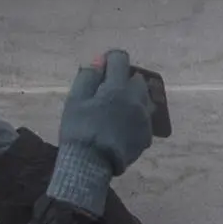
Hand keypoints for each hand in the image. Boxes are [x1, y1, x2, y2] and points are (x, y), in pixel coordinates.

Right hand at [55, 51, 155, 175]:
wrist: (91, 164)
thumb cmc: (78, 129)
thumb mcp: (75, 100)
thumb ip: (88, 77)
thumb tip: (98, 62)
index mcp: (118, 87)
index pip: (120, 59)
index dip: (109, 60)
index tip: (101, 69)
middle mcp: (137, 99)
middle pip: (136, 79)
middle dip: (122, 80)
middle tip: (105, 92)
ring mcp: (145, 118)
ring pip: (143, 98)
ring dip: (131, 98)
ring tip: (114, 110)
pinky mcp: (147, 135)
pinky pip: (143, 118)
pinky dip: (133, 117)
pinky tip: (119, 127)